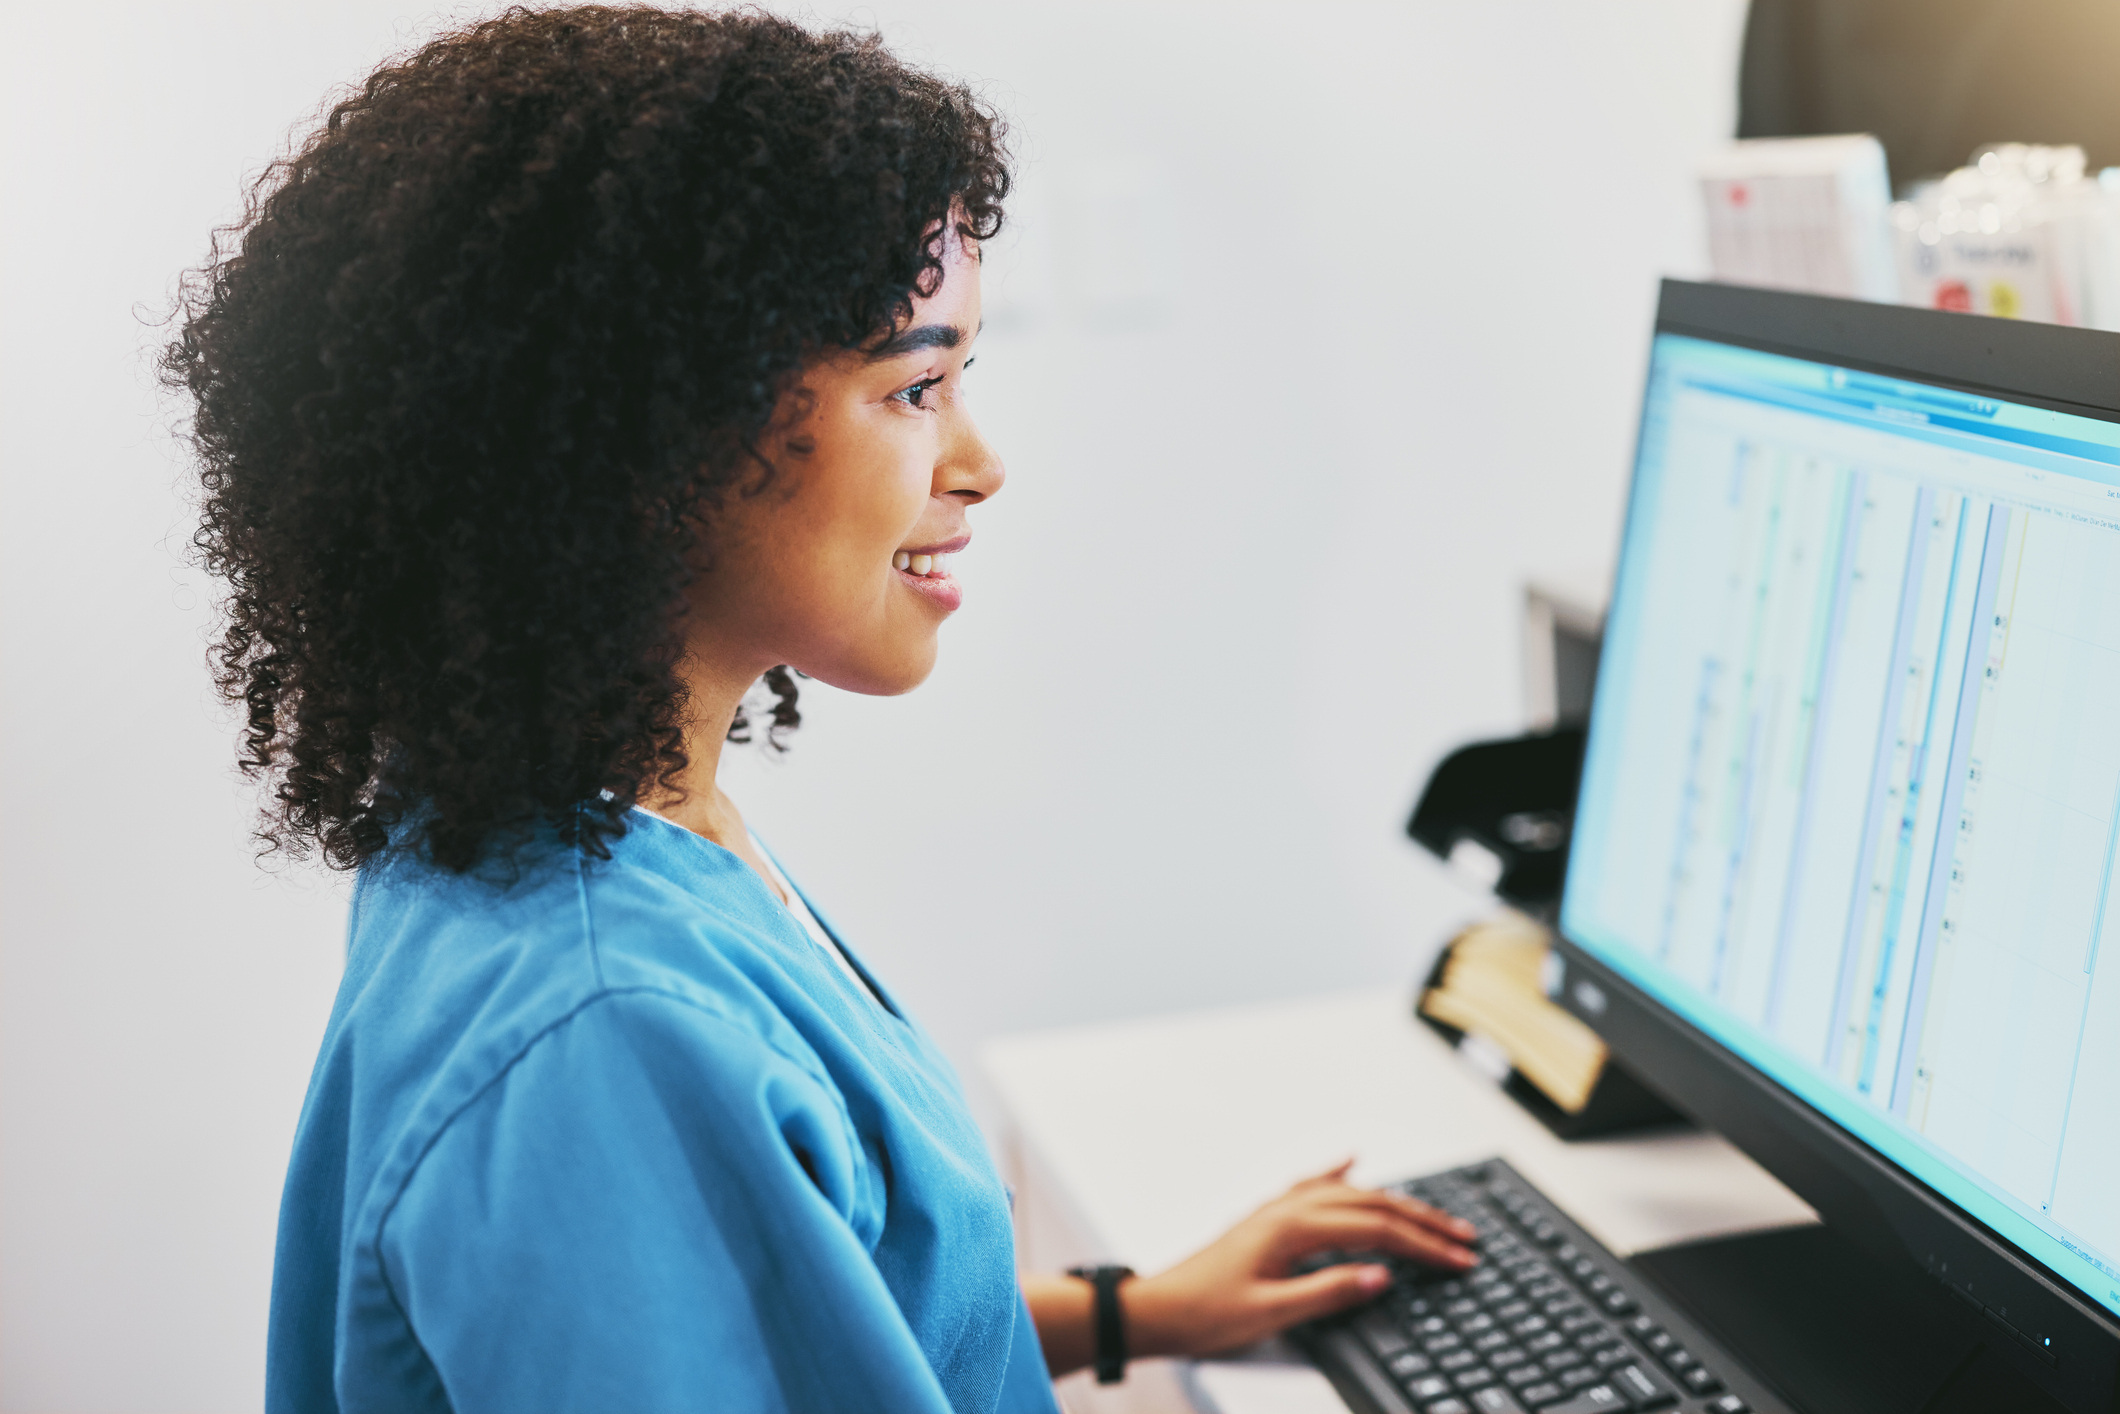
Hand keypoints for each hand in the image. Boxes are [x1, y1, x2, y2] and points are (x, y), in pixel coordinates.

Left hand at [1122, 1159, 1476, 1357]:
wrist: (1157, 1309)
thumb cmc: (1204, 1312)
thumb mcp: (1271, 1312)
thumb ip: (1328, 1292)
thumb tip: (1381, 1277)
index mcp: (1293, 1228)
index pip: (1377, 1231)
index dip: (1423, 1246)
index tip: (1459, 1260)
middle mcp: (1288, 1209)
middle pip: (1372, 1205)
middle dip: (1424, 1222)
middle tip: (1465, 1238)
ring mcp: (1277, 1210)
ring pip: (1350, 1194)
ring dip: (1394, 1202)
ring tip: (1432, 1215)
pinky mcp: (1267, 1219)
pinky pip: (1313, 1184)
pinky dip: (1339, 1173)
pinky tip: (1353, 1162)